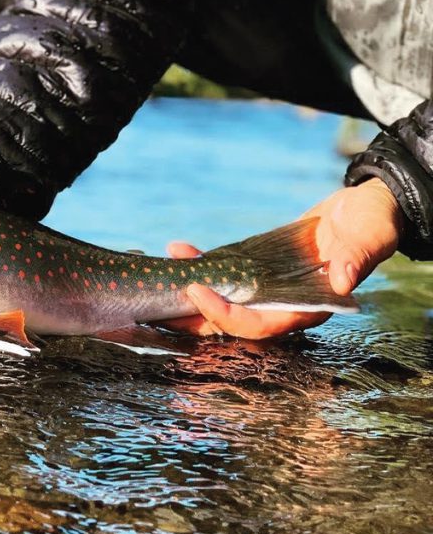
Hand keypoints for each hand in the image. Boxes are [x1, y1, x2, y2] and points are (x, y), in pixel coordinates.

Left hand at [159, 179, 401, 338]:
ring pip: (220, 300)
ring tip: (164, 272)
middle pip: (229, 322)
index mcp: (308, 308)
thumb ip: (354, 260)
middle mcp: (282, 304)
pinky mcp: (257, 269)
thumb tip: (341, 280)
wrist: (364, 208)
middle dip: (193, 316)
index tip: (198, 294)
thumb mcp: (369, 239)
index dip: (226, 315)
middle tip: (159, 304)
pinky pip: (223, 273)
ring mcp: (267, 288)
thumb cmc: (373, 225)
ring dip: (188, 292)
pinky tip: (180, 248)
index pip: (259, 325)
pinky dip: (200, 263)